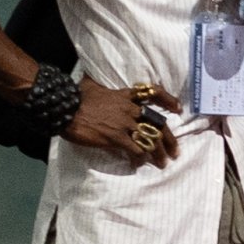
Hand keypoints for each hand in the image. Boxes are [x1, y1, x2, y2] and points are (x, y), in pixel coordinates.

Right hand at [65, 79, 180, 165]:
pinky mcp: (115, 137)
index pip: (154, 93)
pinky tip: (139, 164)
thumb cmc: (76, 97)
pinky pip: (134, 150)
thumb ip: (100, 86)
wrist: (65, 109)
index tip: (178, 108)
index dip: (168, 100)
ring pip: (150, 139)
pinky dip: (139, 158)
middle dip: (169, 140)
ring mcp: (124, 124)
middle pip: (157, 123)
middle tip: (174, 152)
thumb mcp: (92, 86)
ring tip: (162, 163)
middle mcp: (130, 109)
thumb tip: (90, 79)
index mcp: (126, 96)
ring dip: (158, 154)